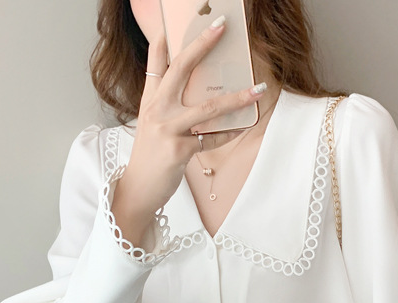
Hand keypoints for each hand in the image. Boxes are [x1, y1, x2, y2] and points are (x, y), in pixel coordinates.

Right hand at [119, 22, 264, 219]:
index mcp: (150, 100)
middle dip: (202, 45)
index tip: (174, 19)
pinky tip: (242, 127)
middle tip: (221, 28)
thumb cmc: (150, 156)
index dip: (164, 38)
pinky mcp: (179, 150)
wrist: (139, 189)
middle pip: (181, 69)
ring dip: (237, 98)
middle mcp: (157, 110)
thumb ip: (168, 105)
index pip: (155, 61)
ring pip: (208, 107)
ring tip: (258, 90)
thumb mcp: (152, 124)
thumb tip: (199, 91)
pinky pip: (212, 139)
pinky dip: (228, 133)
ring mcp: (167, 129)